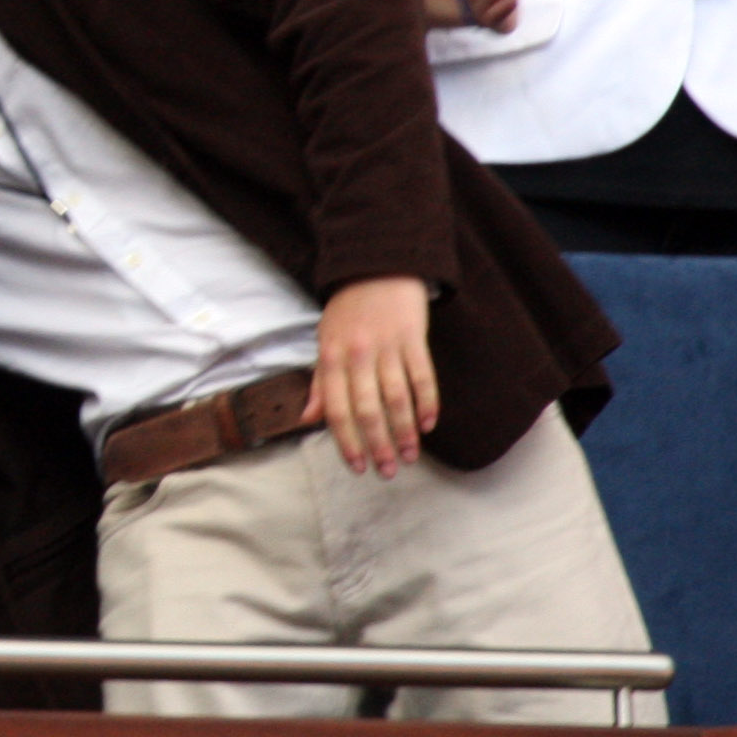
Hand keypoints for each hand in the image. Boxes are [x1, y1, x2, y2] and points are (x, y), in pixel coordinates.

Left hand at [302, 276, 438, 478]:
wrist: (376, 265)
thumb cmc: (347, 309)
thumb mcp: (324, 340)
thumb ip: (320, 381)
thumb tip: (308, 418)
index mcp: (330, 356)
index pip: (336, 408)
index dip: (346, 441)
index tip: (357, 467)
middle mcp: (357, 353)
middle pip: (367, 409)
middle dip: (377, 445)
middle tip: (388, 471)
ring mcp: (387, 345)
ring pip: (396, 397)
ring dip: (404, 431)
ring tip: (409, 456)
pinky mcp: (414, 337)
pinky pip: (422, 376)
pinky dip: (427, 402)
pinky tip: (429, 424)